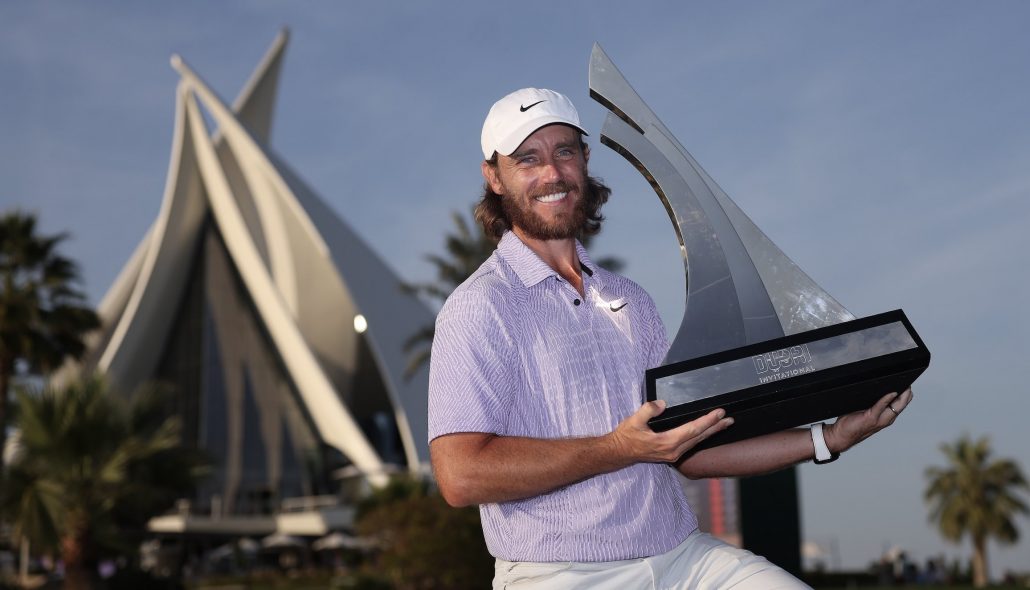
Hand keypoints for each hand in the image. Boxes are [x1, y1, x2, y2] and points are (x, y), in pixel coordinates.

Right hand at [607, 400, 733, 463]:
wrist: (619, 452)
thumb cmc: (626, 436)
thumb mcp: (634, 420)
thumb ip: (648, 410)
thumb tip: (661, 404)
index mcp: (666, 442)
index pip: (693, 429)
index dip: (707, 421)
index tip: (719, 413)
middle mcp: (673, 451)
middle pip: (699, 437)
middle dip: (715, 428)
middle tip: (729, 419)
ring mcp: (673, 454)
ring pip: (697, 442)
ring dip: (711, 433)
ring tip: (723, 425)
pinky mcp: (672, 455)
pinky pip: (691, 445)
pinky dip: (701, 437)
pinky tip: (706, 433)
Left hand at [824, 388, 913, 453]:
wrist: (841, 435)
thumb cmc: (851, 422)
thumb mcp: (865, 409)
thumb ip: (872, 401)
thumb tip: (876, 385)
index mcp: (886, 416)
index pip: (901, 404)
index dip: (906, 394)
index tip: (908, 382)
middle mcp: (886, 418)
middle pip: (902, 404)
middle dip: (907, 393)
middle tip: (908, 381)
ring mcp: (880, 420)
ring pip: (897, 406)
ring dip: (901, 395)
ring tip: (904, 385)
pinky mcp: (871, 418)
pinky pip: (882, 406)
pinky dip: (887, 398)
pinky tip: (891, 392)